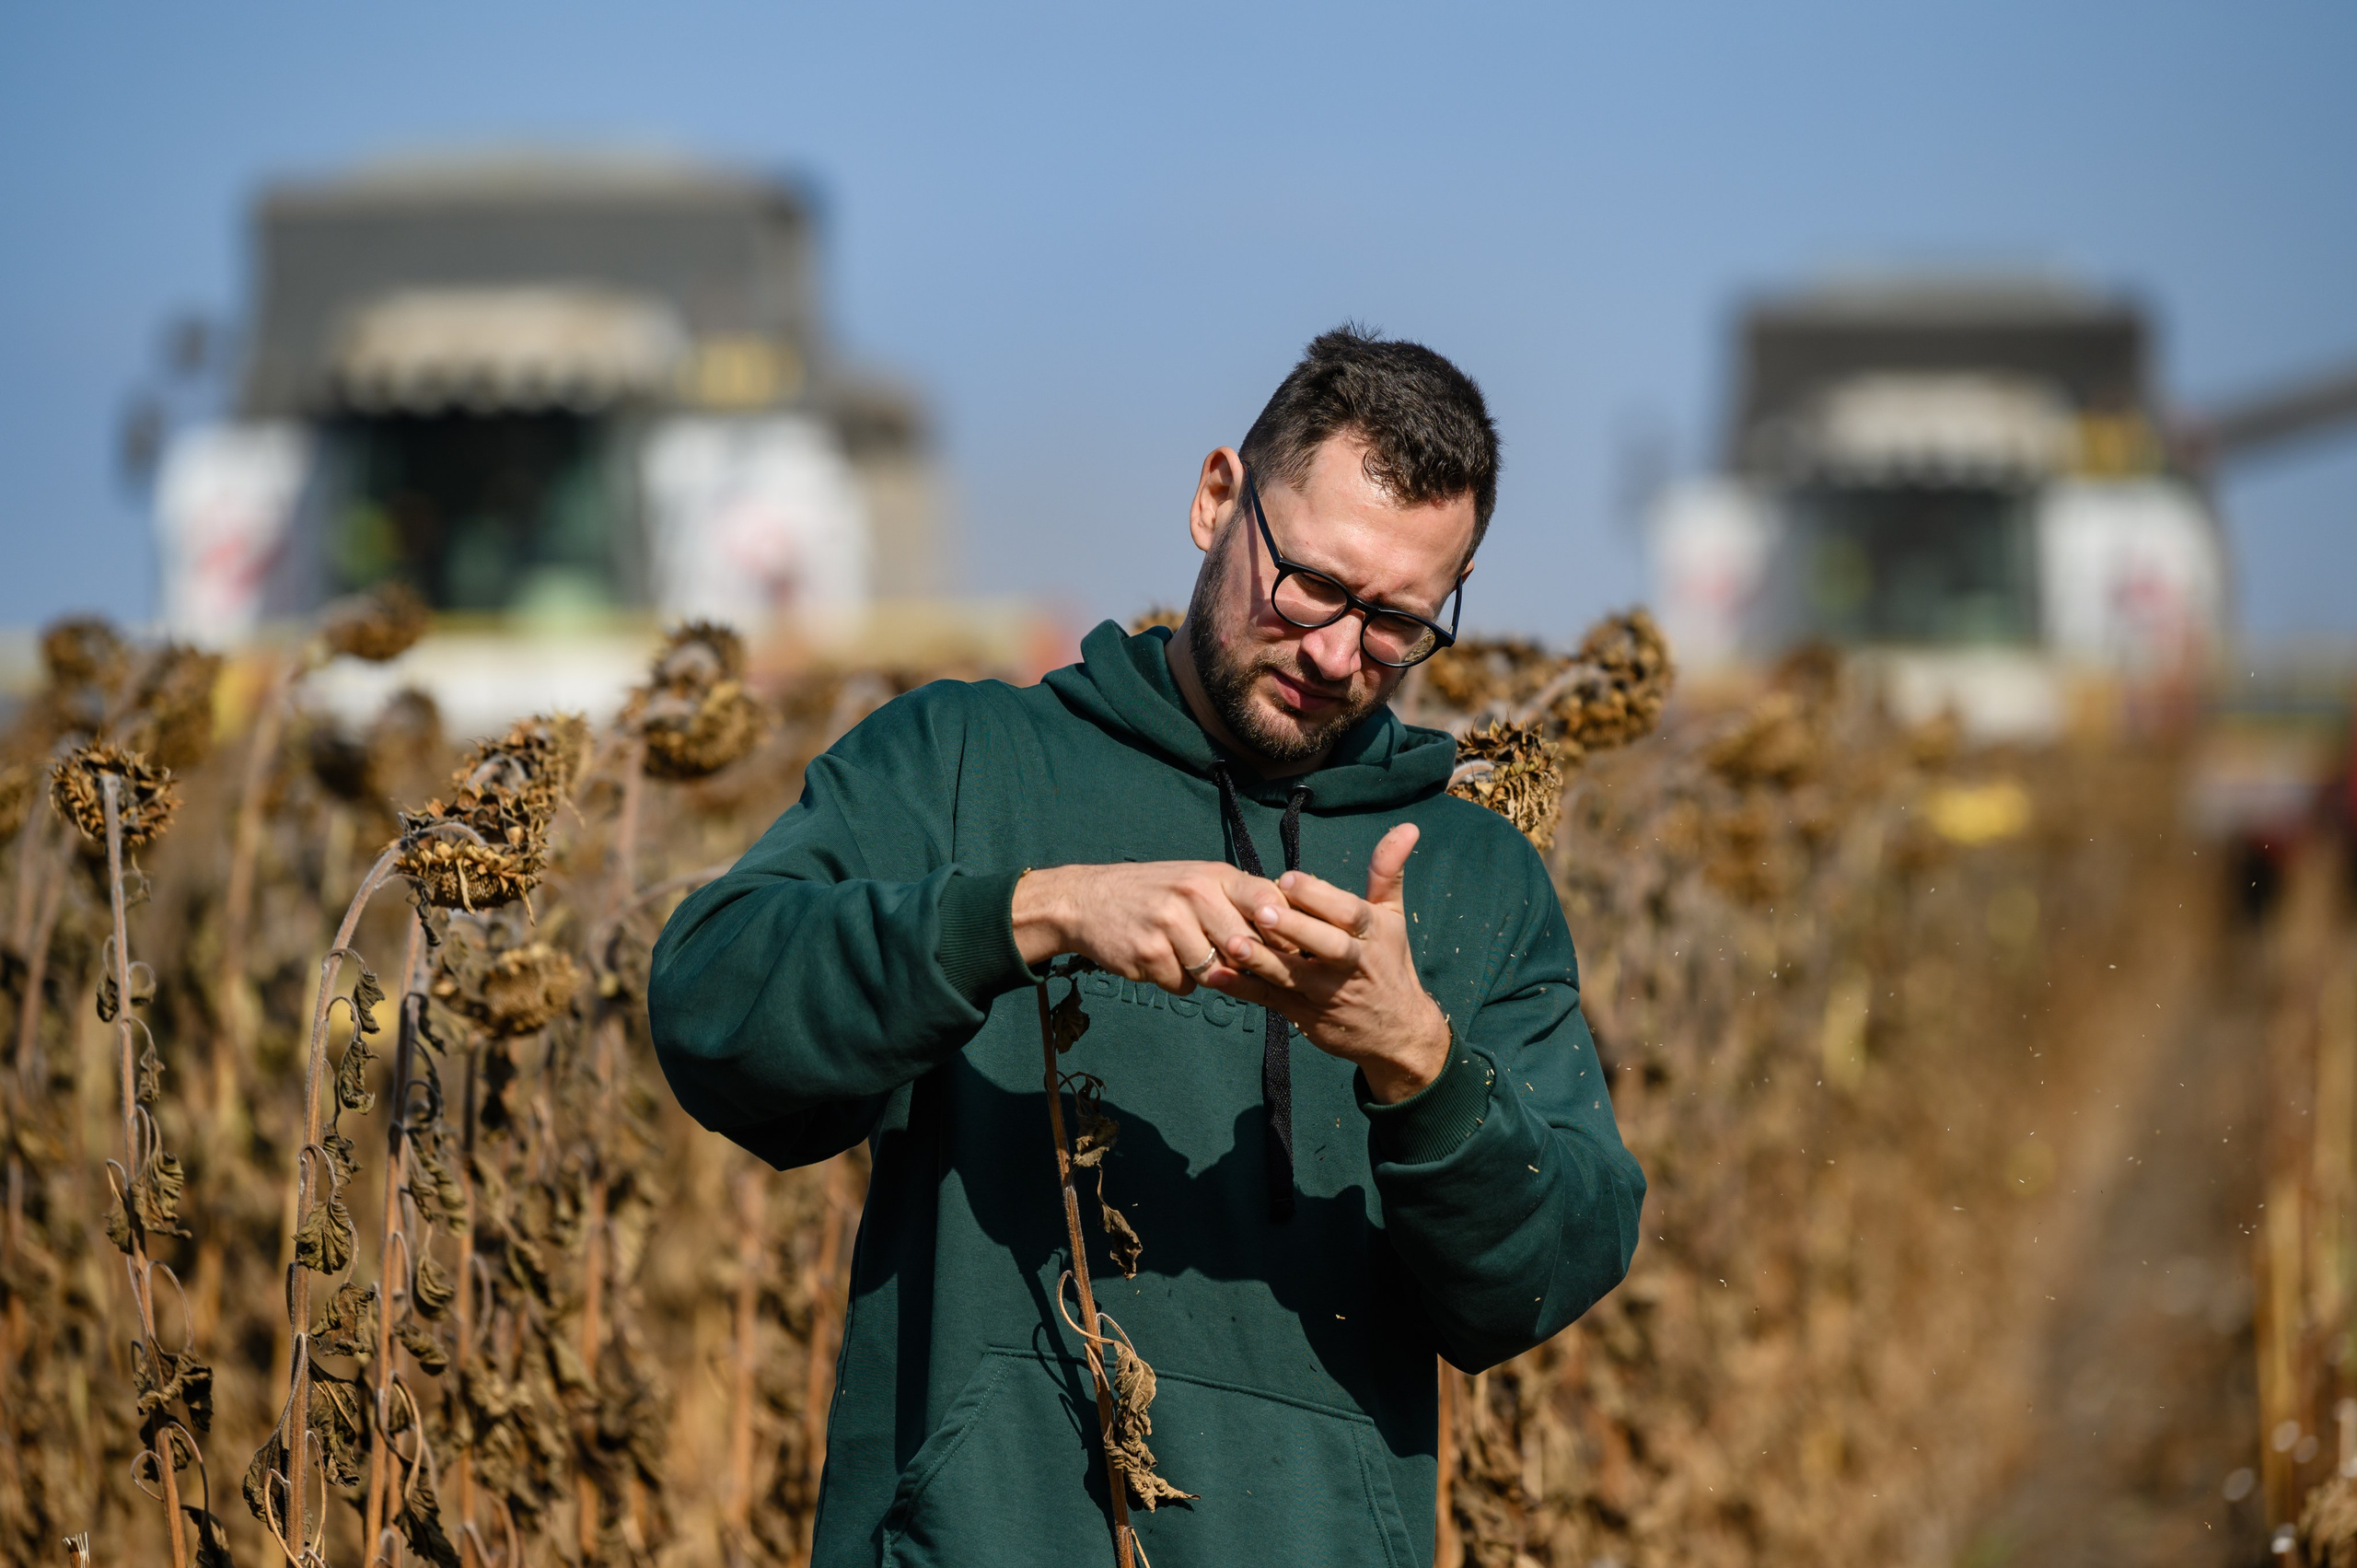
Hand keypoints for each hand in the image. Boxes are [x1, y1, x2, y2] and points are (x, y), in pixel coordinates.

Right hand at [1012, 861, 1287, 993]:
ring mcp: (1171, 923)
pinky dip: (1174, 981)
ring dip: (1204, 975)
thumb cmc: (1153, 893)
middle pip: (1246, 948)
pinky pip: (1182, 986)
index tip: (1283, 950)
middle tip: (1227, 961)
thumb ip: (1238, 901)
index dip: (1283, 935)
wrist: (1085, 900)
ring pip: (1215, 973)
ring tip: (1183, 953)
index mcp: (1215, 875)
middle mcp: (1195, 894)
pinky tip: (1157, 959)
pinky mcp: (1149, 953)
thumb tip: (1293, 936)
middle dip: (1241, 963)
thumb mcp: (1197, 881)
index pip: (1271, 905)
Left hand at [1205, 823, 1449, 1102]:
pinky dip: (1244, 989)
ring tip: (1233, 942)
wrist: (1396, 1031)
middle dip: (1295, 928)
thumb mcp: (1392, 917)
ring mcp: (1326, 991)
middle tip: (1262, 911)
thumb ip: (1388, 871)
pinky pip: (1271, 1000)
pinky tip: (1217, 975)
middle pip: (1326, 945)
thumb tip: (1408, 826)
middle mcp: (1351, 964)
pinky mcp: (1304, 1013)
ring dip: (1263, 960)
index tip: (1287, 879)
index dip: (1319, 896)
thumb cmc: (1389, 962)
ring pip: (1293, 974)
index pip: (1349, 913)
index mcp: (1371, 935)